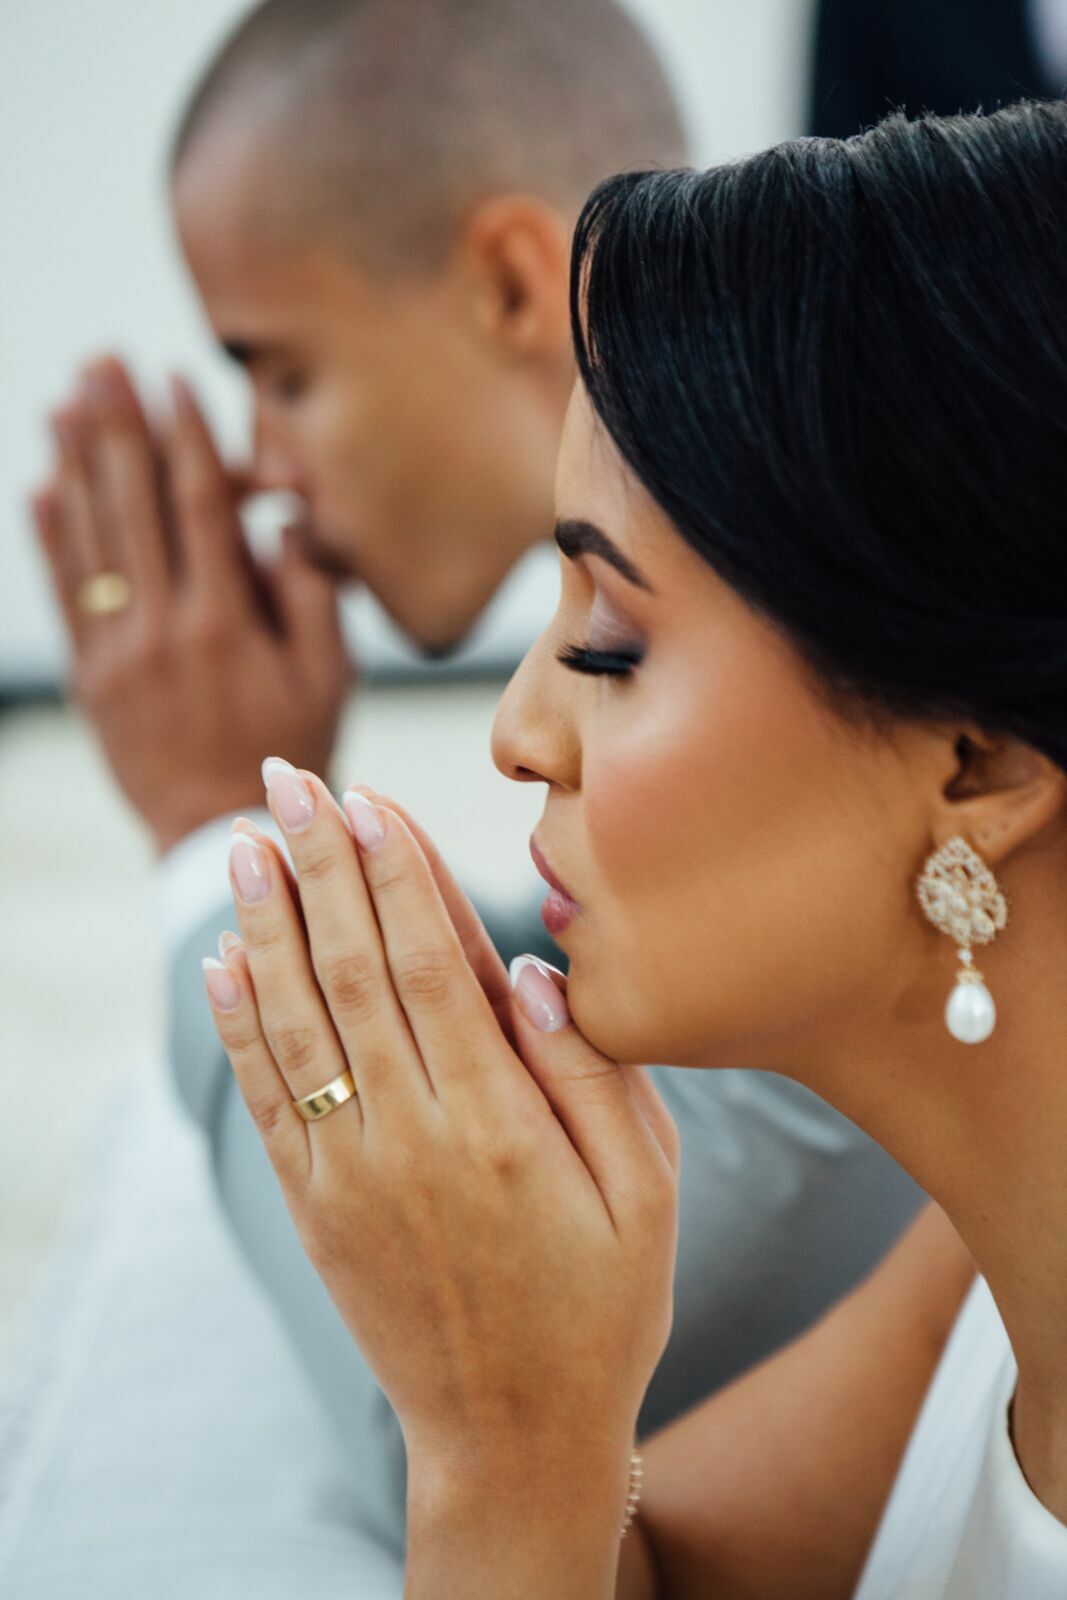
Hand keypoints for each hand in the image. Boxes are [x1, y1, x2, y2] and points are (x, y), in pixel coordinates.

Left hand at [31, 357, 351, 852]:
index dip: (186, 438)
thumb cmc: (291, 747)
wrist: (219, 832)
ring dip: (74, 464)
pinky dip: (49, 538)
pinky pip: (63, 596)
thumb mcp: (330, 676)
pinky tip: (39, 486)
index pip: (201, 508)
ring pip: (91, 541)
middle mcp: (164, 630)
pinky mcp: (90, 676)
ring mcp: (117, 653)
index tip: (175, 381)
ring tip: (66, 400)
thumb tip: (283, 519)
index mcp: (228, 625)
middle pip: (135, 507)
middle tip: (104, 361)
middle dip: (118, 426)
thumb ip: (309, 592)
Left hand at [202, 765, 678, 1501]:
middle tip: (290, 780)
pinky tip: (224, 959)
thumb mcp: (648, 1193)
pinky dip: (240, 1023)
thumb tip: (525, 967)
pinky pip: (267, 1097)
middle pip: (352, 970)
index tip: (369, 799)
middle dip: (319, 864)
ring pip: (296, 1020)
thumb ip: (594, 1073)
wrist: (513, 1438)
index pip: (432, 966)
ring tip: (244, 840)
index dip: (397, 874)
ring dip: (266, 922)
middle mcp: (413, 1138)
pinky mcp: (314, 1208)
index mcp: (502, 1126)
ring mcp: (350, 1174)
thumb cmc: (603, 1308)